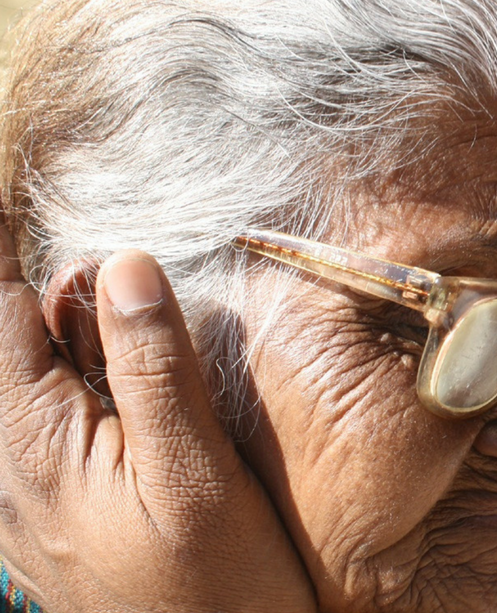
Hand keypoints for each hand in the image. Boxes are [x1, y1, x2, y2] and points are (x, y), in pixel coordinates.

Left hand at [0, 219, 315, 611]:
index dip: (9, 242)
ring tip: (134, 316)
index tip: (27, 180)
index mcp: (33, 443)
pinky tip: (130, 380)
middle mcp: (9, 461)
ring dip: (71, 331)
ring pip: (27, 373)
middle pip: (7, 334)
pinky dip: (74, 372)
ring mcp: (25, 486)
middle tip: (131, 276)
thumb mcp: (197, 476)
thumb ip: (153, 369)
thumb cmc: (218, 587)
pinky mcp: (49, 505)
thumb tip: (124, 265)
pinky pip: (43, 414)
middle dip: (60, 289)